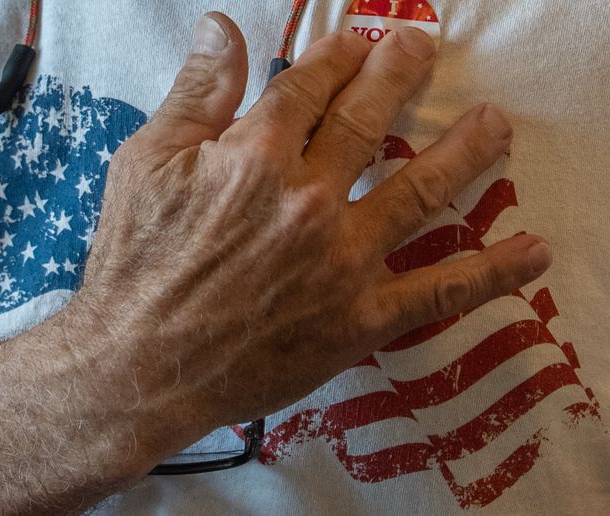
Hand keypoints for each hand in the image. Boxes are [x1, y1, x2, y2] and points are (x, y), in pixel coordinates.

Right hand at [76, 13, 551, 444]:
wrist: (137, 367)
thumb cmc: (133, 265)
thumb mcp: (144, 165)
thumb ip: (195, 94)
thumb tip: (220, 28)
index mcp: (255, 155)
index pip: (311, 85)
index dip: (337, 56)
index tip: (354, 44)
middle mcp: (310, 198)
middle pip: (370, 119)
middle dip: (400, 74)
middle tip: (422, 50)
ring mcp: (343, 260)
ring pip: (422, 190)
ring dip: (468, 151)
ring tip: (496, 126)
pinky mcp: (360, 319)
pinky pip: (439, 292)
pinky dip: (493, 273)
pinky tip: (532, 252)